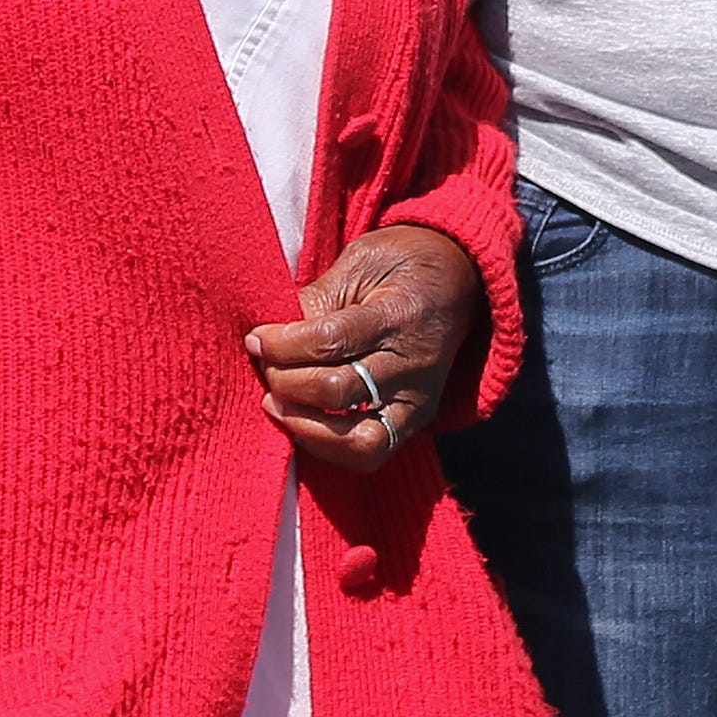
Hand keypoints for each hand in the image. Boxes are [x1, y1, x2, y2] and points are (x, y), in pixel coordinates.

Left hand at [250, 225, 490, 474]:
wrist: (461, 279)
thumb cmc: (400, 265)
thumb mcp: (360, 262)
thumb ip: (318, 299)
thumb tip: (269, 335)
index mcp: (398, 314)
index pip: (330, 340)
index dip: (282, 344)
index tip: (255, 338)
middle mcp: (412, 365)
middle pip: (337, 390)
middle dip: (286, 381)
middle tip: (263, 365)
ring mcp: (418, 400)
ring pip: (357, 438)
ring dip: (304, 425)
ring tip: (275, 403)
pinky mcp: (417, 422)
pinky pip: (371, 454)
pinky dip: (329, 447)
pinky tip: (301, 423)